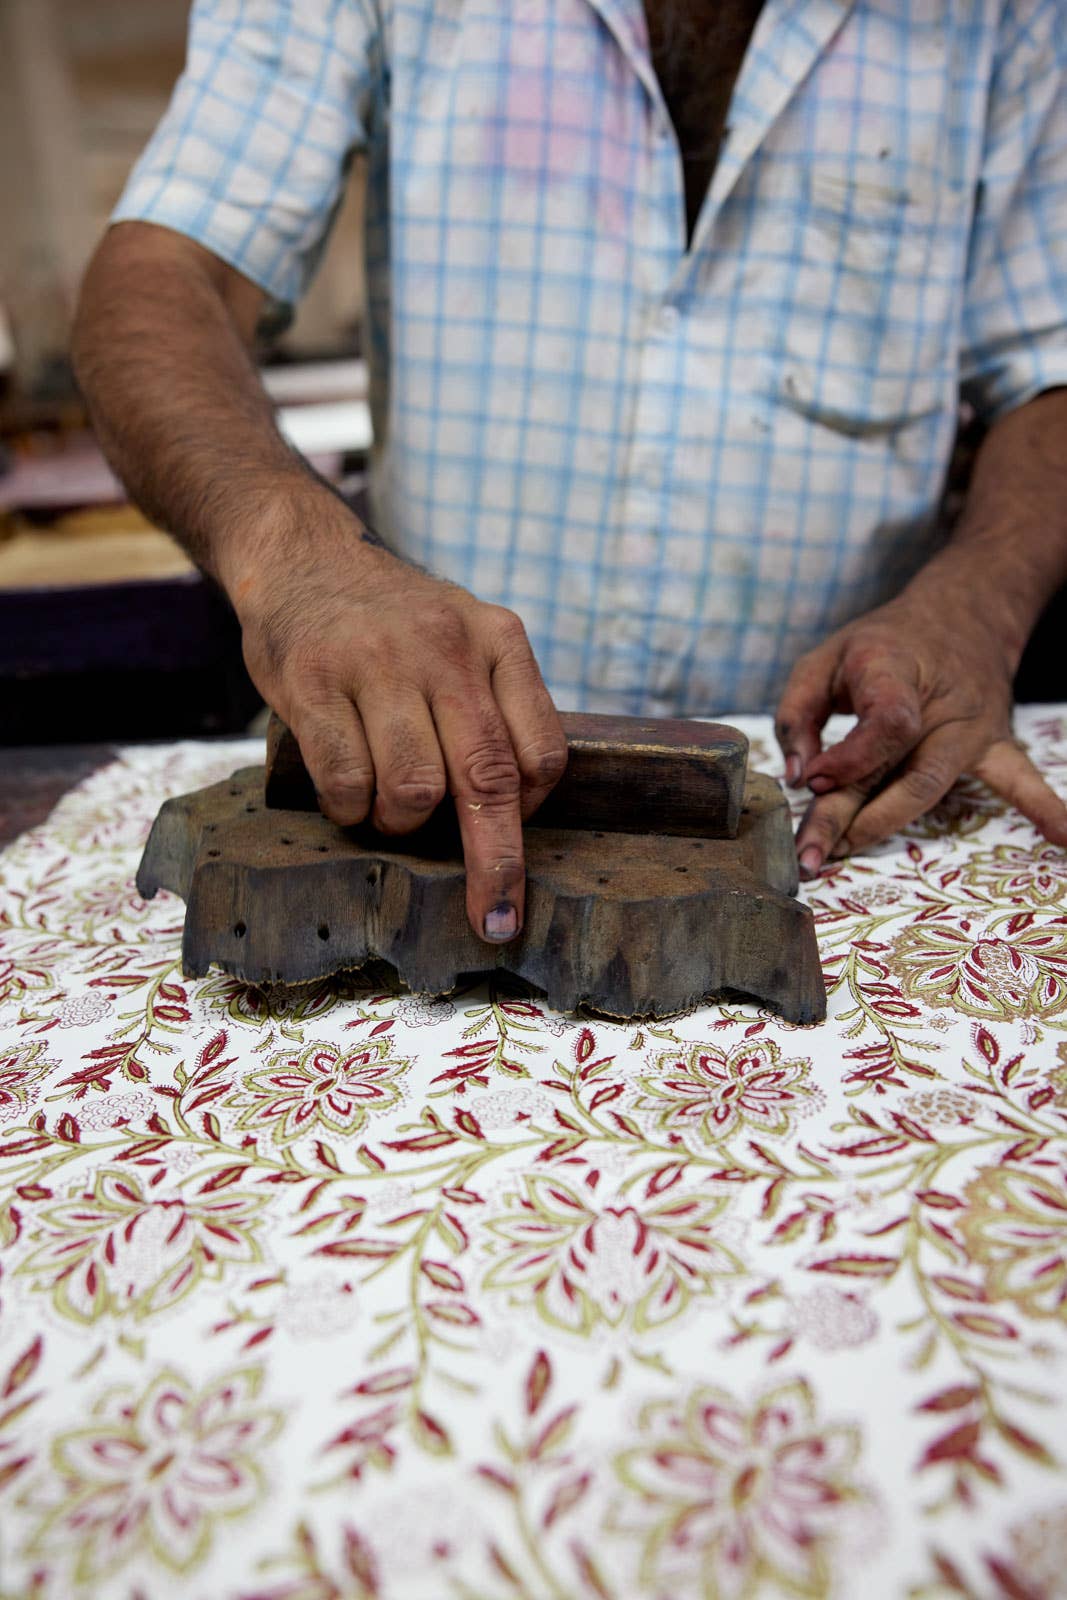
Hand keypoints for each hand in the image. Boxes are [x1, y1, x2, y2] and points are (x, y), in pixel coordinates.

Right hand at [230, 489, 566, 942]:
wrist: (305, 556)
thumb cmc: (395, 623)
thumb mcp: (467, 637)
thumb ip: (497, 706)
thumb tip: (518, 812)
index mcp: (498, 639)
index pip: (541, 751)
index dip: (530, 815)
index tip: (514, 845)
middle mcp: (445, 647)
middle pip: (487, 779)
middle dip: (496, 865)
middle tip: (494, 920)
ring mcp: (376, 662)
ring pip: (414, 790)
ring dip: (401, 824)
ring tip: (386, 809)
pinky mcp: (313, 681)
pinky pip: (347, 781)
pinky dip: (351, 811)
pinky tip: (349, 796)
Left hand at [774, 577, 1066, 878]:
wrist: (962, 613)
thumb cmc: (883, 644)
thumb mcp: (826, 658)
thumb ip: (799, 711)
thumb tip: (797, 773)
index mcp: (895, 671)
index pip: (885, 725)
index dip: (848, 759)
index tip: (811, 779)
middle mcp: (940, 704)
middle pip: (899, 772)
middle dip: (849, 818)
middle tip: (811, 855)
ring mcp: (972, 728)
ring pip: (931, 787)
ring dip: (885, 825)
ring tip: (841, 852)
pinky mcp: (993, 745)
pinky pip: (1019, 779)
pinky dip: (1045, 808)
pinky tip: (1064, 837)